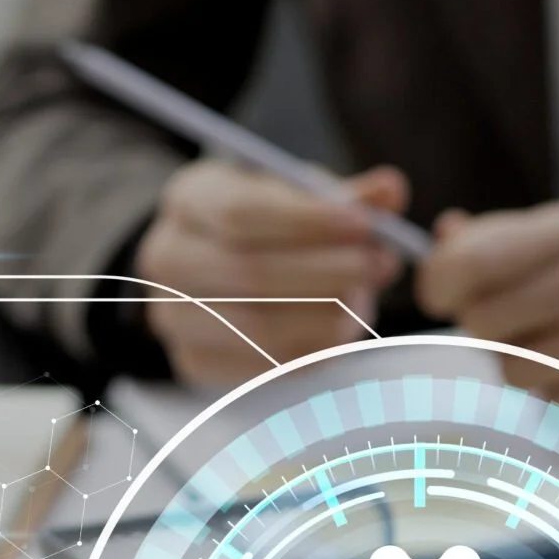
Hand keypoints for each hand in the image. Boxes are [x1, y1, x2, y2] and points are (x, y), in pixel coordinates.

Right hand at [133, 159, 407, 386]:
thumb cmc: (267, 224)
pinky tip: (339, 333)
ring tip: (363, 302)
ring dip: (323, 318)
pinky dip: (310, 353)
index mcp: (190, 198)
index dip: (308, 223)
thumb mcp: (298, 196)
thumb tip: (391, 190)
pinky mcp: (193, 362)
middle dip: (326, 273)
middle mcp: (167, 256)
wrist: (216, 268)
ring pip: (255, 329)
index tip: (365, 226)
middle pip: (249, 274)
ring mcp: (173, 316)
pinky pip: (260, 368)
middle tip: (381, 267)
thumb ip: (343, 197)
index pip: (243, 213)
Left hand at [415, 200, 558, 423]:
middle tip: (521, 326)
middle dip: (489, 331)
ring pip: (514, 375)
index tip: (445, 295)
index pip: (469, 263)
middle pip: (482, 326)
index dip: (440, 286)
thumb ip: (499, 236)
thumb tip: (437, 242)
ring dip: (525, 370)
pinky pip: (555, 410)